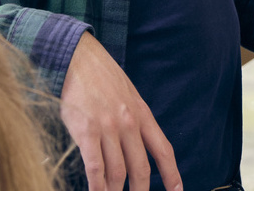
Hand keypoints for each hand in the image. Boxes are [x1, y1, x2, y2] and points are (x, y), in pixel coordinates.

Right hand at [59, 32, 181, 190]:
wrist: (77, 57)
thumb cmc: (100, 76)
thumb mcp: (128, 94)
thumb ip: (134, 119)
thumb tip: (136, 145)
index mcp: (142, 113)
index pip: (163, 149)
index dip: (171, 173)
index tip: (176, 191)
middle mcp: (129, 123)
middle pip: (141, 167)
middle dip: (141, 191)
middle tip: (139, 203)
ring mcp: (108, 127)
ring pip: (117, 172)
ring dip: (116, 193)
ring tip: (114, 201)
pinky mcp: (86, 130)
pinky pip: (94, 166)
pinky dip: (96, 185)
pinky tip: (97, 194)